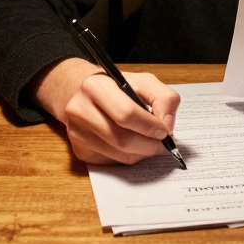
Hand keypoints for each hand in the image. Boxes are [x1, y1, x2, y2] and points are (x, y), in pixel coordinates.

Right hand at [30, 57, 181, 164]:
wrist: (85, 94)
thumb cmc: (118, 88)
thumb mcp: (144, 82)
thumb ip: (164, 98)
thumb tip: (167, 126)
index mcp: (95, 86)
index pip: (126, 114)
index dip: (150, 126)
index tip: (164, 130)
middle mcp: (80, 110)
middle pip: (122, 139)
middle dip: (149, 145)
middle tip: (162, 143)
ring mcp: (76, 133)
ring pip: (119, 154)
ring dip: (141, 153)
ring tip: (150, 143)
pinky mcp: (79, 151)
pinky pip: (112, 162)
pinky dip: (129, 157)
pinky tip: (132, 146)